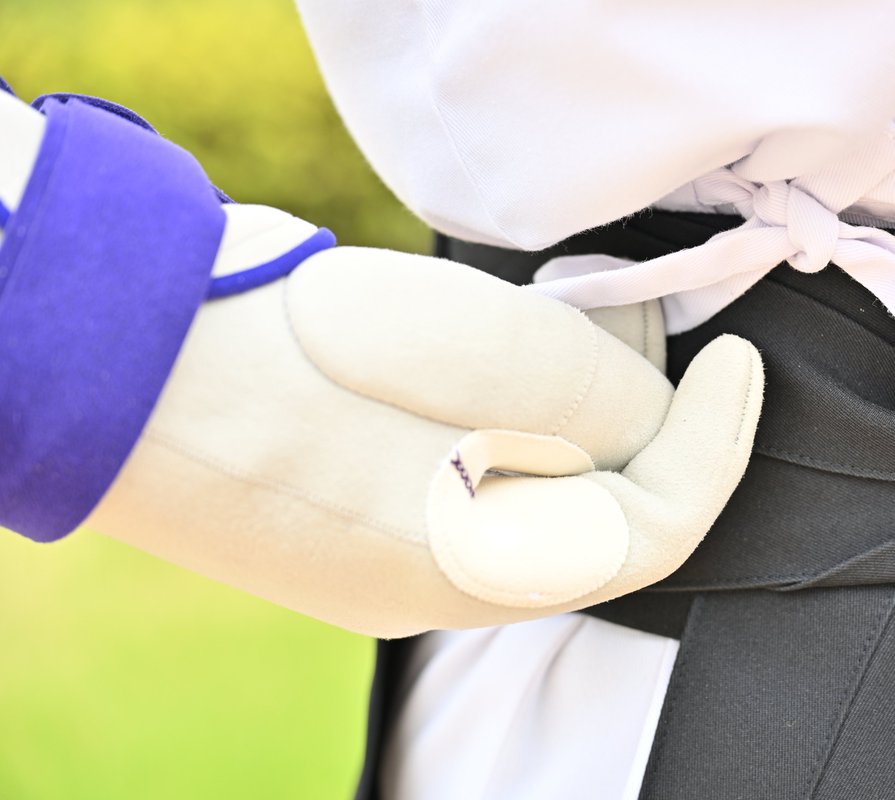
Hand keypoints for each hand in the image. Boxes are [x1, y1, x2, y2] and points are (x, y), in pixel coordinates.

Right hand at [87, 204, 764, 636]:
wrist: (133, 369)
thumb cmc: (321, 354)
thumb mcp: (502, 363)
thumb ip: (607, 406)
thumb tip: (656, 422)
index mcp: (499, 568)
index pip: (661, 528)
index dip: (722, 442)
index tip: (741, 359)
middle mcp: (449, 591)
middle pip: (592, 514)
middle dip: (644, 421)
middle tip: (650, 323)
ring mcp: (384, 568)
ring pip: (522, 496)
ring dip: (565, 416)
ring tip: (566, 321)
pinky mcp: (338, 534)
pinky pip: (456, 487)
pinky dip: (497, 427)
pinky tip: (479, 362)